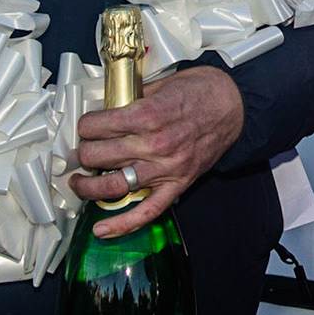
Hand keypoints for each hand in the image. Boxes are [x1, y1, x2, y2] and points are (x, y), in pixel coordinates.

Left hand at [70, 66, 244, 235]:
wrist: (235, 105)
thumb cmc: (201, 91)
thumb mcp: (161, 85)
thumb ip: (132, 99)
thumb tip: (105, 109)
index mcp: (147, 114)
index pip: (96, 126)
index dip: (85, 125)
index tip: (85, 126)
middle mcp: (154, 144)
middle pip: (97, 155)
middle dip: (83, 152)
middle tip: (82, 150)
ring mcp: (165, 168)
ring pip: (113, 185)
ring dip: (88, 186)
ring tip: (79, 183)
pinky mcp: (177, 184)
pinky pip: (147, 211)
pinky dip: (122, 224)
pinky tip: (101, 229)